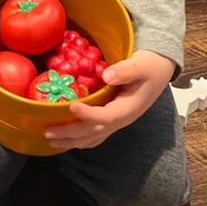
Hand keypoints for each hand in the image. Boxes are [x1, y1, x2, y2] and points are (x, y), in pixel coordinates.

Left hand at [44, 50, 175, 150]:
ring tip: (50, 140)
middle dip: (71, 133)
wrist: (158, 70)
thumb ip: (125, 70)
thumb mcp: (141, 65)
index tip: (71, 105)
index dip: (88, 115)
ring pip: (93, 137)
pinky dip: (79, 138)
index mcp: (129, 108)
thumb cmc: (149, 66)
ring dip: (71, 140)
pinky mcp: (113, 119)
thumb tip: (107, 76)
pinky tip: (66, 138)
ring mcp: (117, 121)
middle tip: (48, 132)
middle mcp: (122, 119)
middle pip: (94, 131)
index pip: (106, 117)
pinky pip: (95, 134)